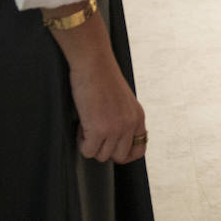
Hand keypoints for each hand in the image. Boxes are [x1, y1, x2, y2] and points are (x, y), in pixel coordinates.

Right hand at [45, 3, 147, 163]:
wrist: (94, 64)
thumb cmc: (103, 79)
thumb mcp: (123, 101)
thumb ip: (124, 119)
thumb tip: (114, 142)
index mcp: (138, 117)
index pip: (139, 150)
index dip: (124, 153)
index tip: (112, 148)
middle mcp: (130, 125)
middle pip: (118, 157)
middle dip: (104, 149)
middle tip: (95, 133)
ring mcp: (115, 129)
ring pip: (101, 156)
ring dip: (91, 144)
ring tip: (88, 124)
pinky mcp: (98, 130)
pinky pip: (88, 151)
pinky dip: (81, 141)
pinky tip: (82, 124)